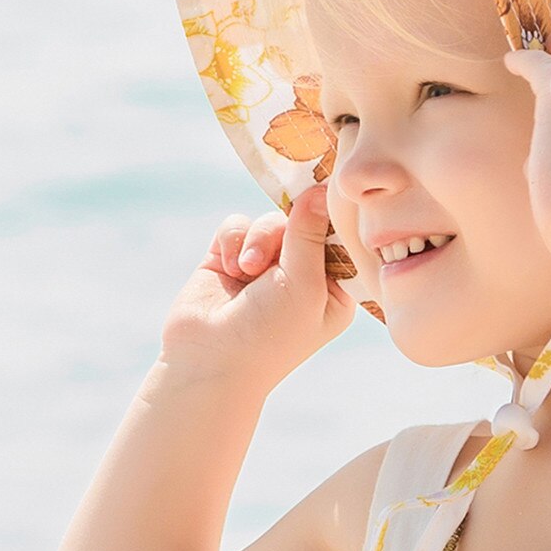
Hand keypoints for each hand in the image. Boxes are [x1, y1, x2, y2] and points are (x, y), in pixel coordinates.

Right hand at [159, 183, 354, 388]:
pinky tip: (230, 268)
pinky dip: (234, 240)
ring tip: (247, 270)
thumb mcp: (304, 284)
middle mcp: (300, 276)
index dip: (333, 222)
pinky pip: (237, 224)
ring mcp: (263, 267)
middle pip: (303, 223)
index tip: (330, 200)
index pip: (341, 242)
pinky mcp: (229, 259)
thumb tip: (322, 189)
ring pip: (269, 221)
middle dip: (288, 232)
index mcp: (332, 290)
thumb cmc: (270, 333)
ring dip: (258, 240)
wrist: (209, 360)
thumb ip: (311, 234)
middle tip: (277, 256)